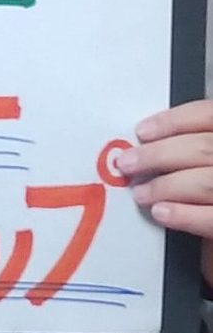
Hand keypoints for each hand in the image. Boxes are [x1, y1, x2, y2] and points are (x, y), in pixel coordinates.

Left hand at [115, 100, 212, 287]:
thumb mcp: (206, 158)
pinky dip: (183, 215)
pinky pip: (211, 218)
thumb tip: (147, 143)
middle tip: (127, 164)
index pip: (208, 114)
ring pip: (205, 182)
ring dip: (165, 186)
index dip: (172, 121)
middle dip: (157, 155)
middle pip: (202, 148)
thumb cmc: (210, 185)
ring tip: (141, 193)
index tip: (142, 131)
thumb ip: (190, 147)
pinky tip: (161, 213)